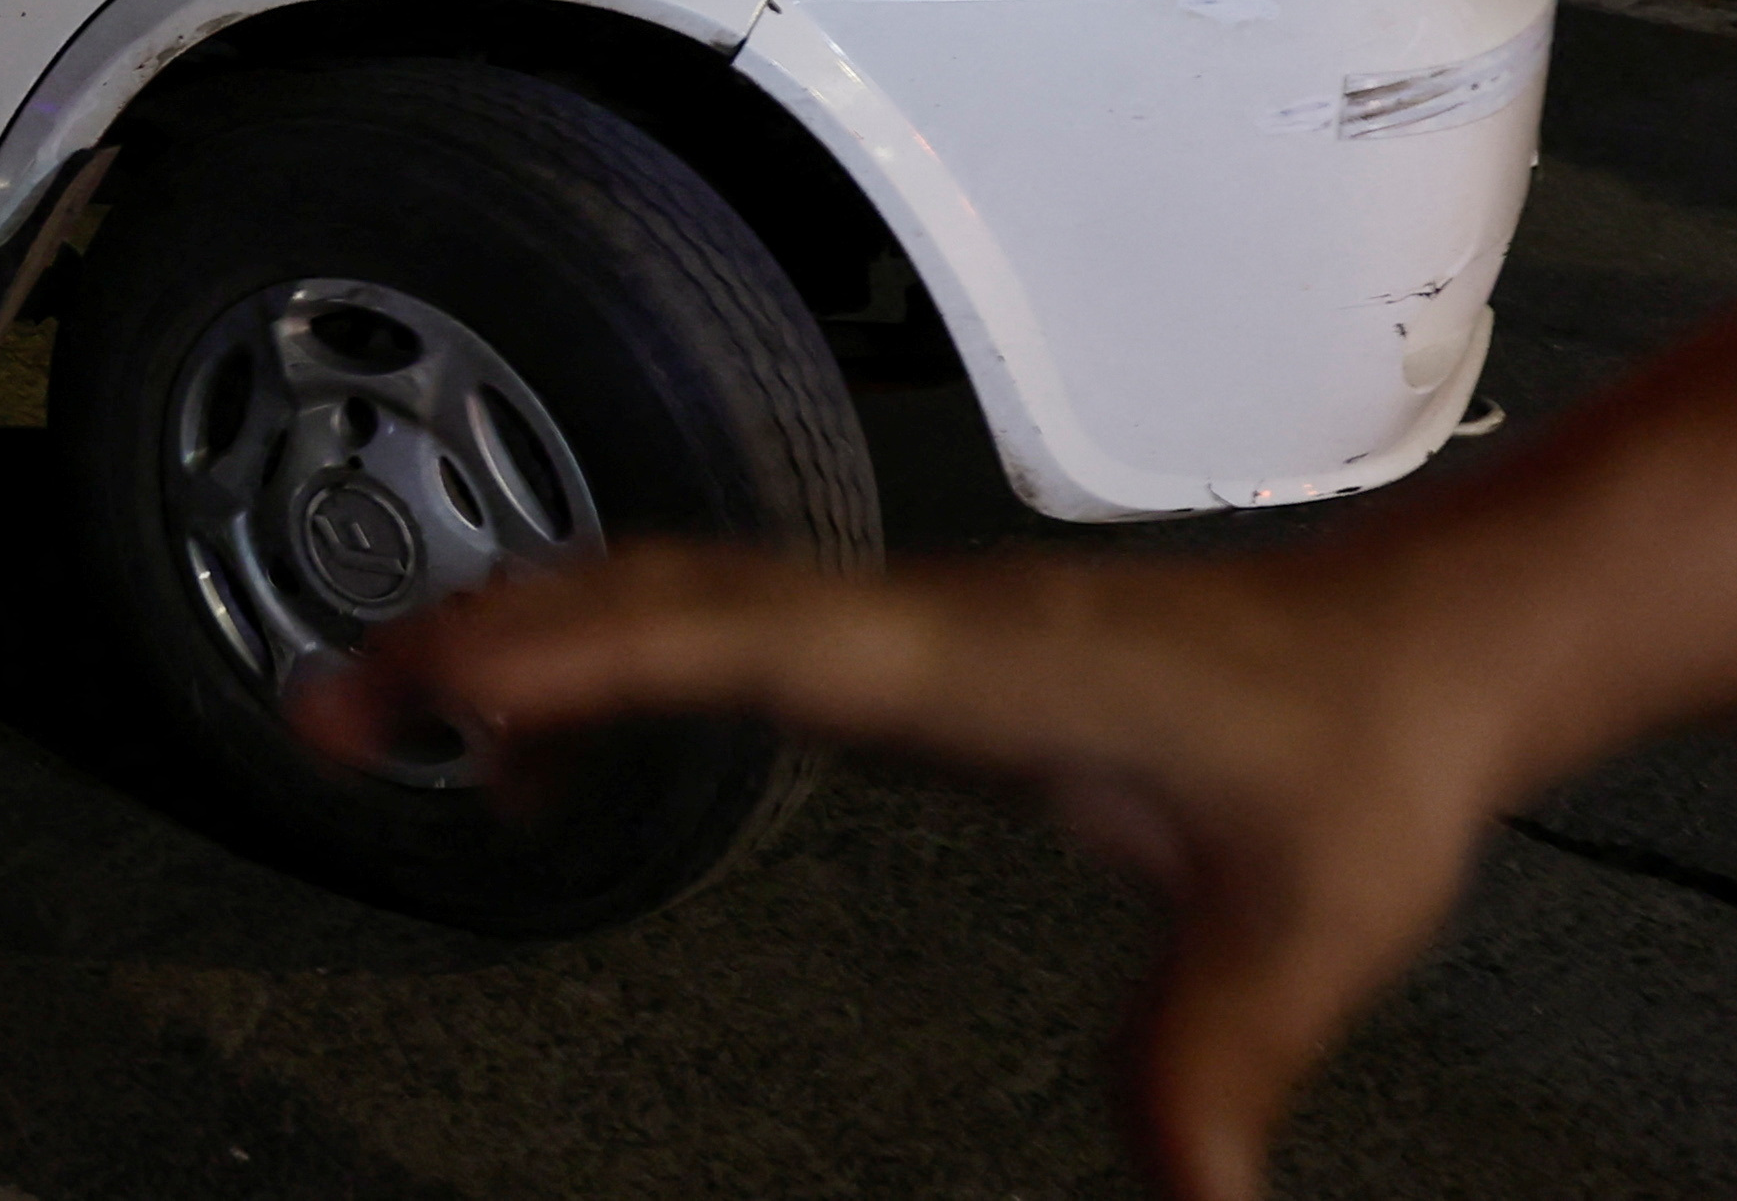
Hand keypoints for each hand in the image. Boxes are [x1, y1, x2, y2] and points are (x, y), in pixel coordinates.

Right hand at [309, 540, 1521, 1200]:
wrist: (1407, 654)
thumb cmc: (1353, 760)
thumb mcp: (1306, 930)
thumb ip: (1217, 1061)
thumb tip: (1189, 1199)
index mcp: (976, 665)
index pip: (743, 634)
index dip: (590, 651)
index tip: (455, 675)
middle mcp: (909, 620)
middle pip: (652, 596)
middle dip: (480, 635)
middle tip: (329, 698)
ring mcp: (891, 622)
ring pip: (661, 596)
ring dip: (515, 633)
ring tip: (378, 703)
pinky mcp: (890, 649)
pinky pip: (702, 626)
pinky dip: (592, 658)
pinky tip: (545, 741)